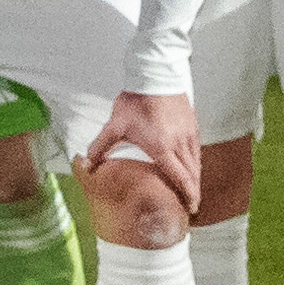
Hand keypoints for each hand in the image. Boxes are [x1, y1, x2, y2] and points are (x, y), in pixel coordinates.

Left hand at [82, 90, 202, 213]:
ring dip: (196, 177)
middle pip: (193, 174)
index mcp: (162, 148)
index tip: (191, 208)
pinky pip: (197, 149)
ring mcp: (189, 133)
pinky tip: (191, 164)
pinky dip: (196, 162)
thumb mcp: (115, 125)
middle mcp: (180, 143)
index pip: (180, 178)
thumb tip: (87, 163)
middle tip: (192, 205)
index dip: (188, 195)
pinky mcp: (192, 124)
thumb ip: (101, 146)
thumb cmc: (136, 101)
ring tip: (192, 188)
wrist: (154, 76)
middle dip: (194, 191)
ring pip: (197, 161)